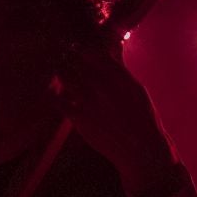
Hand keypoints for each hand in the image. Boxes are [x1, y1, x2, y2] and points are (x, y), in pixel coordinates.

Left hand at [51, 42, 179, 195]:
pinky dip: (55, 93)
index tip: (77, 47)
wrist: (141, 150)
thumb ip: (120, 69)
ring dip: (61, 70)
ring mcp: (90, 102)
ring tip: (59, 69)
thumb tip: (113, 48)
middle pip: (75, 60)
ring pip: (65, 76)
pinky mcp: (79, 118)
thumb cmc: (141, 118)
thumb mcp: (136, 89)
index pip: (93, 51)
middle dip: (67, 55)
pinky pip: (58, 99)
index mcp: (120, 77)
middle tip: (61, 53)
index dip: (82, 47)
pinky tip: (55, 92)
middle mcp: (104, 86)